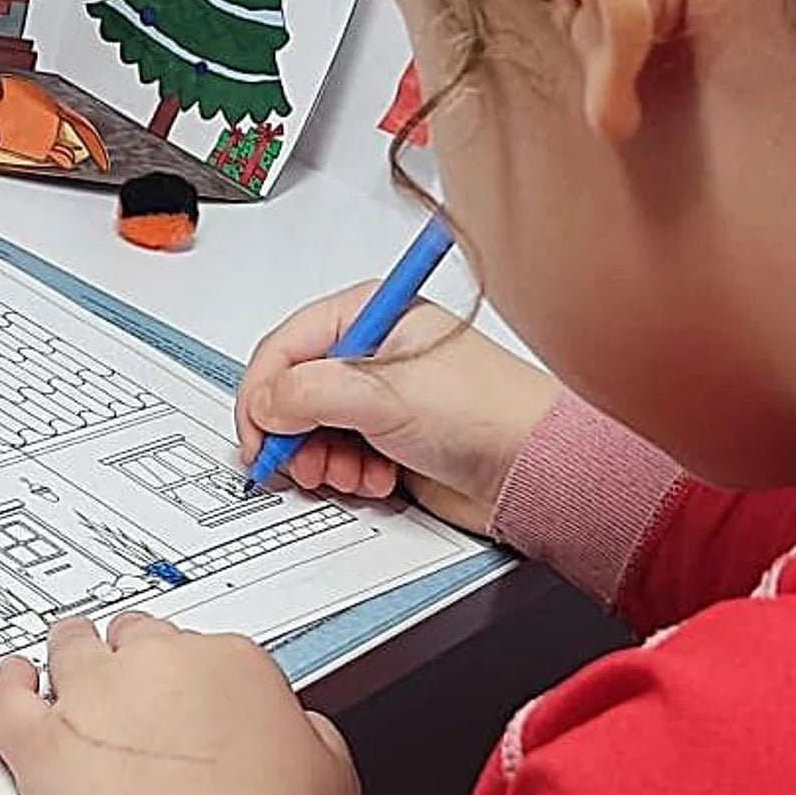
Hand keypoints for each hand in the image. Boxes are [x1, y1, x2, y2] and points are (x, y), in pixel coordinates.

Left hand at [0, 614, 360, 794]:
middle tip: (132, 693)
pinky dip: (5, 686)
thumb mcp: (332, 778)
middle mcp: (158, 664)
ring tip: (64, 669)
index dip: (191, 679)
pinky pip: (6, 697)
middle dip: (130, 660)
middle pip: (133, 636)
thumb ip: (310, 739)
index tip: (187, 703)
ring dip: (68, 656)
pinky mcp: (41, 740)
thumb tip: (301, 734)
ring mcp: (92, 696)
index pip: (200, 649)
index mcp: (230, 663)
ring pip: (69, 648)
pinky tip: (9, 684)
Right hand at [235, 289, 559, 535]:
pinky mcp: (388, 437)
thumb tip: (266, 405)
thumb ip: (309, 393)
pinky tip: (376, 479)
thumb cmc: (486, 413)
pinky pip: (338, 455)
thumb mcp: (383, 394)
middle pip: (291, 392)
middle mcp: (369, 352)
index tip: (259, 435)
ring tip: (351, 472)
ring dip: (321, 460)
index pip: (284, 347)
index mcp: (368, 315)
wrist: (536, 470)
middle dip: (293, 434)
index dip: (263, 393)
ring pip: (311, 430)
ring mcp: (378, 397)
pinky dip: (347, 474)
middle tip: (302, 461)